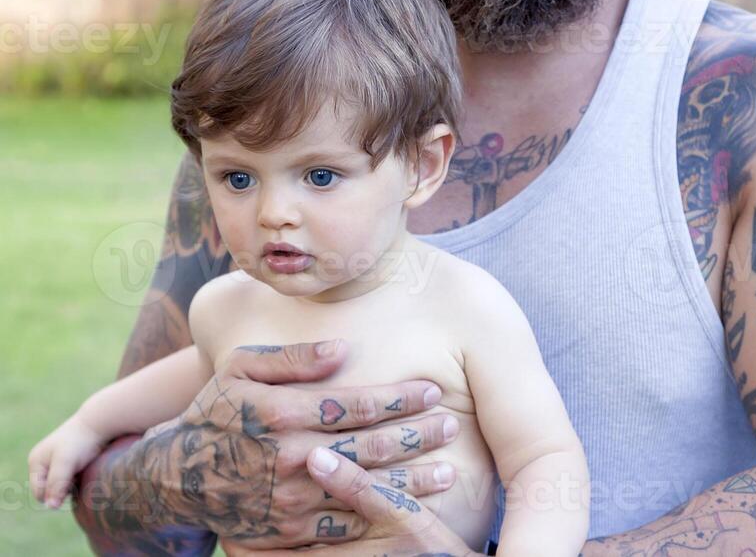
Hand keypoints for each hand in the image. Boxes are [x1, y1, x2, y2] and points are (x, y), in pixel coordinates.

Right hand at [29, 414, 105, 508]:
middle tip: (77, 478)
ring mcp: (56, 461)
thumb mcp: (66, 463)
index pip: (39, 493)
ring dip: (71, 485)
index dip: (54, 495)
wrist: (100, 423)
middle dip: (62, 490)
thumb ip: (57, 484)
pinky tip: (85, 472)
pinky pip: (70, 479)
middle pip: (49, 490)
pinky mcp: (70, 461)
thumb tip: (51, 507)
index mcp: (36, 461)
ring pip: (60, 486)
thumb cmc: (81, 441)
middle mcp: (43, 462)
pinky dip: (77, 480)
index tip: (71, 484)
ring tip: (82, 473)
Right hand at [133, 341, 459, 548]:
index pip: (355, 404)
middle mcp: (290, 458)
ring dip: (410, 483)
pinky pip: (343, 530)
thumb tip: (342, 348)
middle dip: (416, 437)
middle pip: (369, 448)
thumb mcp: (241, 367)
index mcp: (282, 413)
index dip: (398, 398)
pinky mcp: (289, 534)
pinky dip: (379, 519)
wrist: (178, 479)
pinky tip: (408, 511)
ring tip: (448, 472)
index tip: (432, 390)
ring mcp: (290, 501)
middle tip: (452, 426)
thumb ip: (293, 356)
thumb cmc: (217, 412)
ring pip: (364, 491)